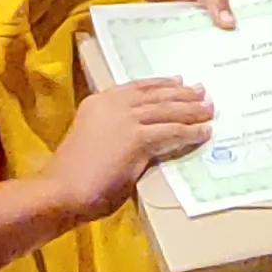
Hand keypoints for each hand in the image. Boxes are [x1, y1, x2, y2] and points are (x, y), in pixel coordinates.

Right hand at [48, 80, 214, 222]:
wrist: (61, 190)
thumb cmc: (72, 175)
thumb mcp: (94, 139)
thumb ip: (115, 132)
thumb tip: (141, 135)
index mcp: (98, 102)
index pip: (137, 87)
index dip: (160, 84)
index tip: (178, 81)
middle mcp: (112, 104)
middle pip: (156, 94)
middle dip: (182, 93)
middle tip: (202, 91)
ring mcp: (124, 119)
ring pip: (167, 110)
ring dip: (192, 110)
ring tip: (209, 109)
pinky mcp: (136, 138)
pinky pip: (171, 131)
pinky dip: (191, 131)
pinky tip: (204, 132)